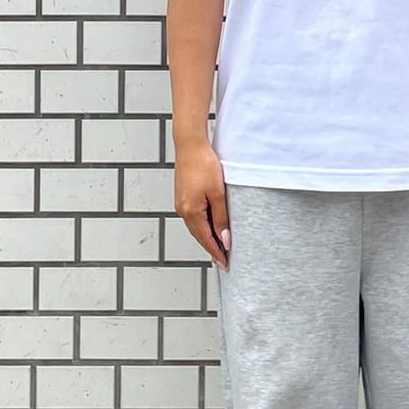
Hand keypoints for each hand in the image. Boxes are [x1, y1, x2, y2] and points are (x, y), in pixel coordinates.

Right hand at [174, 142, 230, 270]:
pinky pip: (194, 216)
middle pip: (200, 235)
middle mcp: (183, 210)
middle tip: (225, 259)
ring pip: (197, 226)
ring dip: (208, 236)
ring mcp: (182, 203)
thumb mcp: (218, 193)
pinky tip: (212, 225)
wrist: (191, 145)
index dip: (217, 252)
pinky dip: (204, 224)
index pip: (206, 239)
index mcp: (191, 212)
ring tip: (221, 245)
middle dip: (212, 247)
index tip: (226, 263)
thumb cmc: (203, 164)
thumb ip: (221, 217)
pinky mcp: (184, 196)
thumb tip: (224, 238)